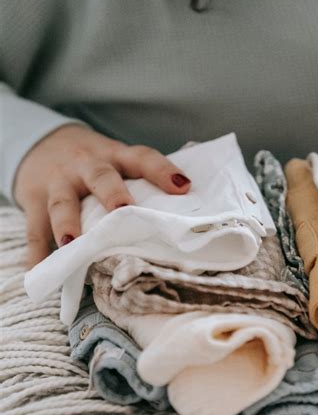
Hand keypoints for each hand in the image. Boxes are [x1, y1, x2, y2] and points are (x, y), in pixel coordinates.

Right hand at [14, 125, 191, 267]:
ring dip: (67, 222)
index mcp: (115, 155)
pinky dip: (37, 252)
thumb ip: (142, 176)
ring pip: (62, 202)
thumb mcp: (116, 157)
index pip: (142, 158)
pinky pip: (34, 229)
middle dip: (112, 193)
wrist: (42, 143)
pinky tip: (40, 271)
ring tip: (72, 242)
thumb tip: (187, 201)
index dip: (162, 170)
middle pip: (100, 176)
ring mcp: (58, 182)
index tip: (183, 186)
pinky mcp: (33, 201)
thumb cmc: (94, 160)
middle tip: (124, 210)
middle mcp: (86, 165)